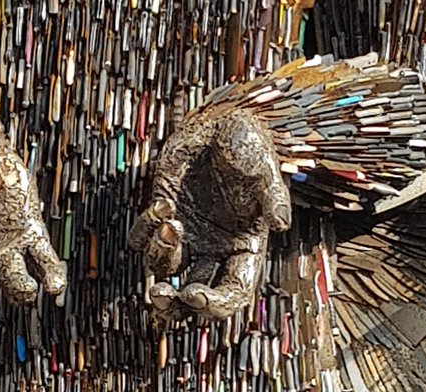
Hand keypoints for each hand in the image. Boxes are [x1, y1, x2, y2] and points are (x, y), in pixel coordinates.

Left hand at [129, 106, 290, 319]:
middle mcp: (214, 247)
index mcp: (244, 247)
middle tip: (158, 295)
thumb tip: (281, 223)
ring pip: (165, 269)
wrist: (222, 120)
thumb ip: (273, 196)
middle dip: (174, 304)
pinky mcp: (164, 210)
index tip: (194, 295)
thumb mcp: (266, 168)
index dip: (214, 304)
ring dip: (160, 259)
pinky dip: (145, 230)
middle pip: (193, 295)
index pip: (233, 292)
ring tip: (168, 228)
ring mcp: (187, 231)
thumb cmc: (249, 145)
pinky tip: (162, 205)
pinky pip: (144, 237)